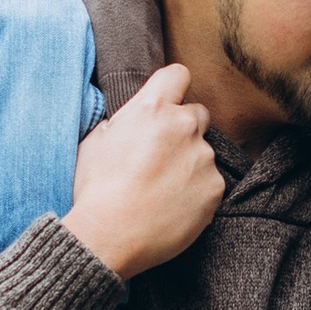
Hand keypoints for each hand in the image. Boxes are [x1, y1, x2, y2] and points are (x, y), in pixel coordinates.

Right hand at [64, 63, 223, 280]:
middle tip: (161, 154)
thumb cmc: (96, 189)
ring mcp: (204, 157)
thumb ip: (122, 121)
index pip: (178, 74)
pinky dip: (197, 190)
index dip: (172, 87)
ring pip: (203, 151)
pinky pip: (210, 181)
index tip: (167, 102)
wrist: (110, 236)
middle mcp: (185, 126)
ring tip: (162, 188)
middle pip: (197, 113)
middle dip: (183, 128)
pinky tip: (173, 205)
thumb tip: (131, 121)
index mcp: (153, 108)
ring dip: (189, 163)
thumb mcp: (95, 141)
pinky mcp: (215, 187)